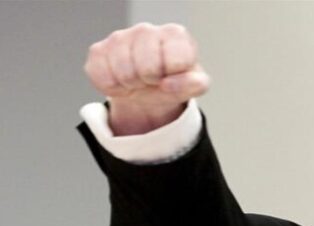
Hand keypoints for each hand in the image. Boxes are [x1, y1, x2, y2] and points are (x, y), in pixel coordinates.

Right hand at [84, 23, 209, 134]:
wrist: (149, 87)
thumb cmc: (174, 80)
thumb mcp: (194, 85)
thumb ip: (196, 84)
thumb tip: (168, 84)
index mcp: (175, 35)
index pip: (175, 61)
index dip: (174, 76)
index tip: (173, 75)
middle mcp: (147, 30)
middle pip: (146, 68)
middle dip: (151, 81)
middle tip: (153, 80)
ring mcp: (120, 37)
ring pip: (123, 73)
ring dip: (132, 85)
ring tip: (139, 80)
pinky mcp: (98, 50)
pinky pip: (102, 78)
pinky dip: (113, 88)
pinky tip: (122, 80)